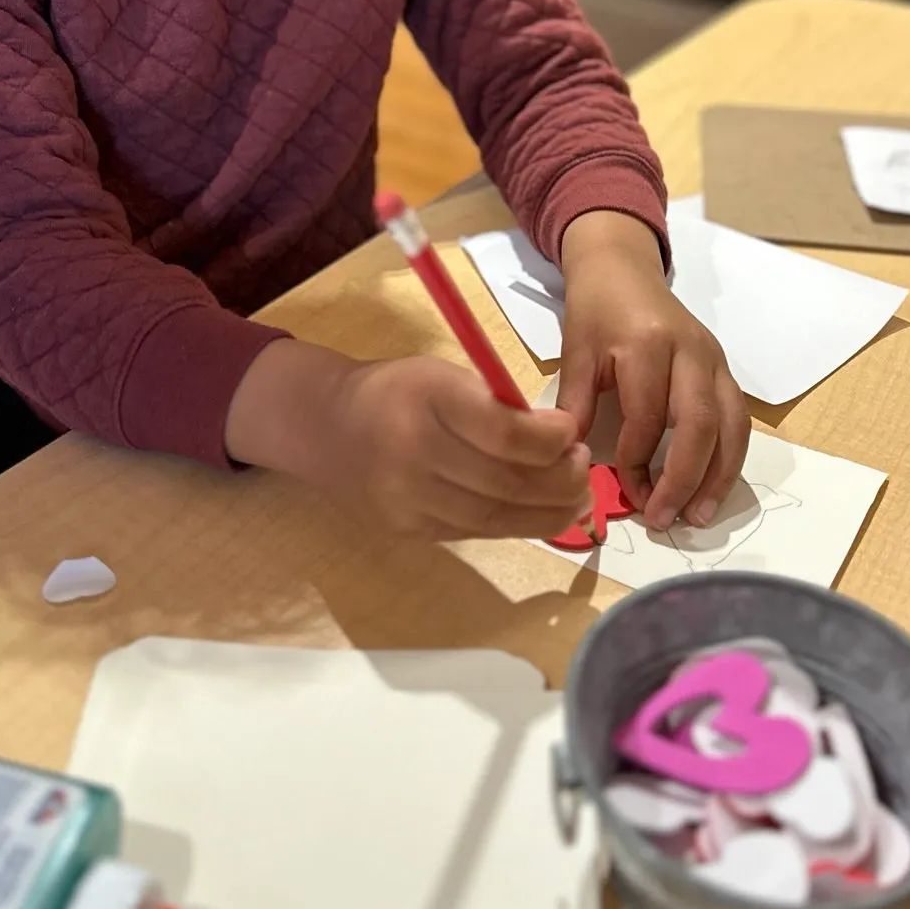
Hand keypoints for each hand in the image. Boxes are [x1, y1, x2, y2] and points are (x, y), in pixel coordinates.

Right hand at [225, 340, 591, 539]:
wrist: (325, 428)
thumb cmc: (398, 392)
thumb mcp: (442, 375)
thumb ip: (494, 405)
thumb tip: (559, 442)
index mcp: (425, 398)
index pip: (501, 432)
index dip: (549, 440)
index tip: (571, 433)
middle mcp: (412, 452)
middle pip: (505, 482)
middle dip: (560, 481)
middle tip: (584, 468)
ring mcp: (407, 499)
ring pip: (496, 518)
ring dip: (549, 512)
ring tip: (576, 497)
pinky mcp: (408, 530)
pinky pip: (476, 533)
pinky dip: (517, 524)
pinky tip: (540, 512)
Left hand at [557, 209, 749, 531]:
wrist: (623, 267)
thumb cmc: (595, 311)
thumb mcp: (575, 352)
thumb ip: (574, 405)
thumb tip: (571, 464)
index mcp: (648, 344)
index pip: (649, 417)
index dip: (638, 462)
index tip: (626, 494)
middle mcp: (691, 351)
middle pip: (701, 424)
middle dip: (686, 479)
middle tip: (666, 519)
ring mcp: (714, 359)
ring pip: (732, 425)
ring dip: (719, 476)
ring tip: (700, 516)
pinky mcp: (725, 368)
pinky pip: (739, 419)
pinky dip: (730, 457)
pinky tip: (714, 487)